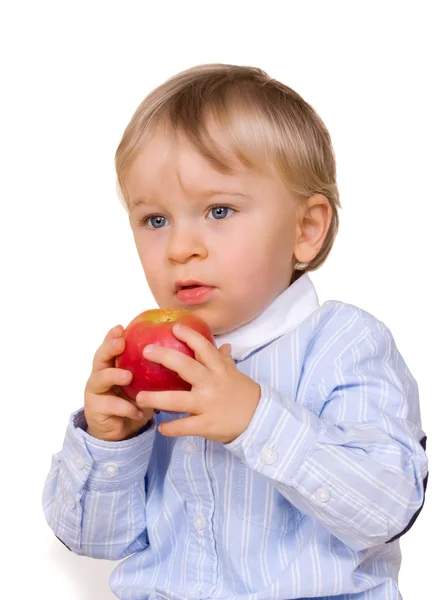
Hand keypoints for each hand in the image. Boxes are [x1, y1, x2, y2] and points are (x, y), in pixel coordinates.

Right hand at [84, 325, 153, 440]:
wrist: (121, 431)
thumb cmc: (134, 401)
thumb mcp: (143, 383)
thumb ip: (151, 369)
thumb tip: (178, 352)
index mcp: (111, 365)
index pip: (110, 346)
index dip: (112, 336)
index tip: (121, 327)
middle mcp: (99, 375)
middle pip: (99, 358)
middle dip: (109, 349)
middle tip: (121, 344)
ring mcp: (95, 393)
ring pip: (100, 380)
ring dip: (114, 376)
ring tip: (128, 376)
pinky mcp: (96, 411)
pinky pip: (111, 407)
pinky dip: (126, 408)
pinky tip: (138, 411)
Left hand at [136, 323, 260, 442]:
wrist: (260, 420)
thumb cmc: (244, 395)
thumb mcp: (235, 374)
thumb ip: (225, 360)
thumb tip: (224, 345)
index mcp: (219, 369)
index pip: (203, 347)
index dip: (189, 335)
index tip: (174, 327)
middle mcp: (212, 383)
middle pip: (186, 367)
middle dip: (165, 357)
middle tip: (146, 351)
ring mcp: (208, 405)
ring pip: (178, 400)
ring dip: (157, 398)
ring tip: (140, 397)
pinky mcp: (207, 425)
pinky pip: (185, 426)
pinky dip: (171, 428)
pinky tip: (160, 427)